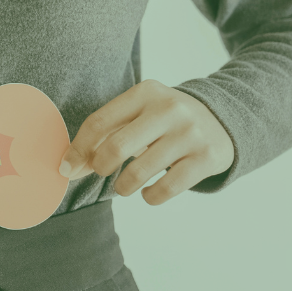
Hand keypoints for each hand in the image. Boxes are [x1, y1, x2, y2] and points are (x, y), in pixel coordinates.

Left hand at [59, 79, 234, 205]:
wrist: (224, 119)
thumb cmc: (166, 121)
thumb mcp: (141, 112)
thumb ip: (107, 133)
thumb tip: (70, 166)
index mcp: (146, 92)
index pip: (98, 122)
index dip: (78, 149)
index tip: (67, 168)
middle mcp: (169, 109)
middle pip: (116, 148)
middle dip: (100, 168)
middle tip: (103, 172)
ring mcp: (190, 133)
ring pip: (138, 173)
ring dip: (123, 187)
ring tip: (125, 185)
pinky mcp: (206, 158)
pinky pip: (165, 189)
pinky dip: (150, 197)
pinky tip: (150, 192)